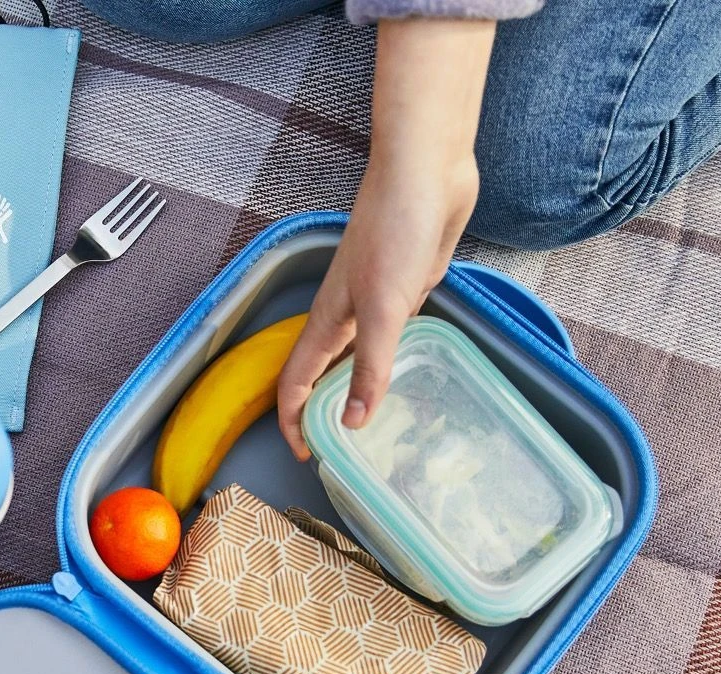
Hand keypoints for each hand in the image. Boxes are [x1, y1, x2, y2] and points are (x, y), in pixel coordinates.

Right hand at [277, 151, 478, 458]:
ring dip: (360, 392)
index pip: (295, 385)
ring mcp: (376, 305)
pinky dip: (394, 365)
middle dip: (323, 415)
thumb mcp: (384, 308)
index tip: (307, 456)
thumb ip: (370, 367)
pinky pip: (392, 341)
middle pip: (321, 377)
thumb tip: (354, 423)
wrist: (427, 170)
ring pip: (358, 361)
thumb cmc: (395, 229)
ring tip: (380, 429)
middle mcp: (345, 318)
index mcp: (327, 322)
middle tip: (344, 452)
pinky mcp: (406, 291)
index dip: (293, 422)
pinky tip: (412, 380)